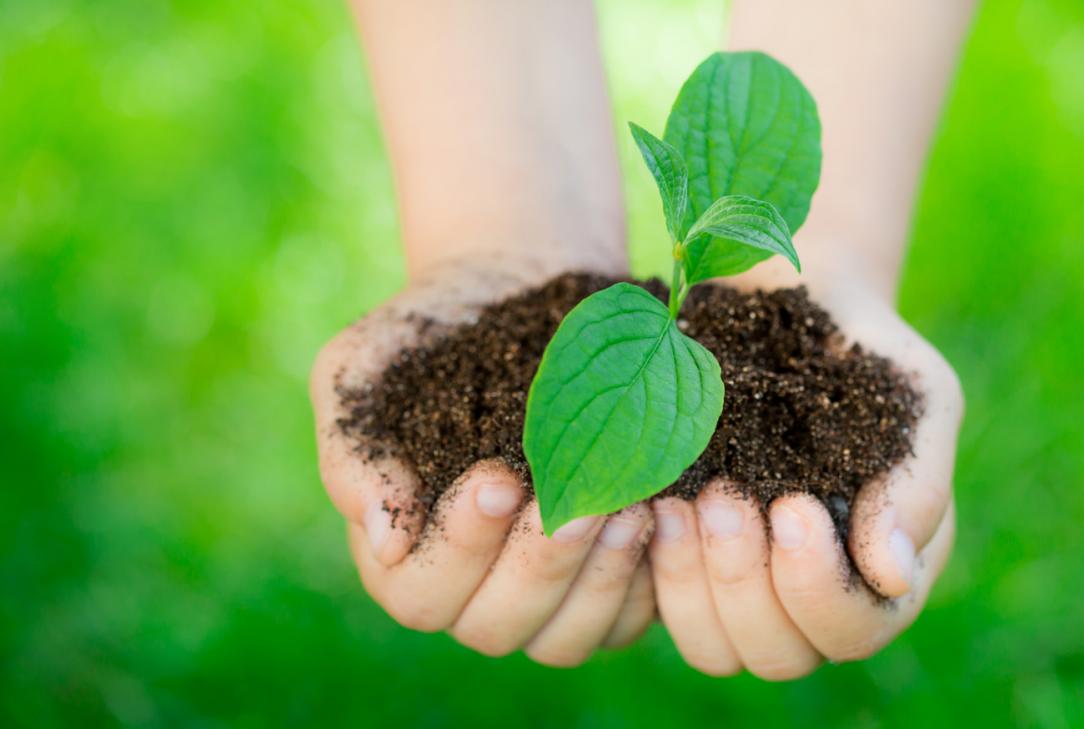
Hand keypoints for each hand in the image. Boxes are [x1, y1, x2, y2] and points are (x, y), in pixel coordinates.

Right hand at [309, 257, 656, 665]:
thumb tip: (387, 542)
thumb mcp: (363, 367)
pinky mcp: (610, 576)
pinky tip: (665, 511)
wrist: (518, 284)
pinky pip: (630, 618)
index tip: (497, 478)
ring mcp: (546, 592)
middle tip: (578, 502)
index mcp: (405, 553)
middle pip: (497, 627)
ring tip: (628, 510)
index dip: (460, 550)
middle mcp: (473, 588)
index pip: (422, 595)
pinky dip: (650, 577)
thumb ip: (356, 452)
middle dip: (539, 568)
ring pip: (566, 638)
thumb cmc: (429, 328)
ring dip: (598, 581)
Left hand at [646, 277, 962, 679]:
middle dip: (745, 582)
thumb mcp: (921, 401)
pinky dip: (651, 564)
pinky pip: (659, 608)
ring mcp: (749, 587)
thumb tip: (892, 576)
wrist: (795, 308)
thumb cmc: (871, 356)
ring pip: (715, 648)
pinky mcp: (690, 562)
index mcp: (887, 576)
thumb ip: (916, 487)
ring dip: (691, 581)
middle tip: (724, 499)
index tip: (792, 505)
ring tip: (682, 500)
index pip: (856, 632)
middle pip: (779, 656)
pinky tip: (652, 500)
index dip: (818, 589)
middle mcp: (817, 599)